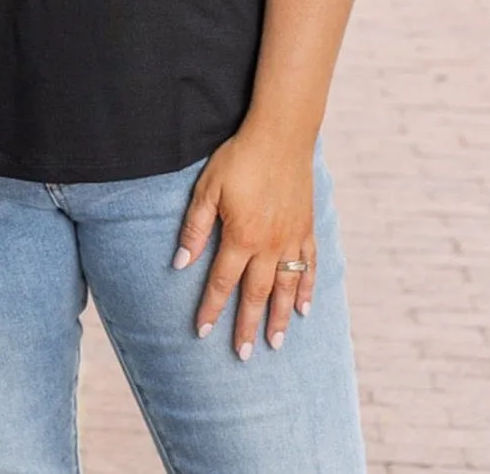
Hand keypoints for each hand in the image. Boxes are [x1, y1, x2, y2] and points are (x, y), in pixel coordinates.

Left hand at [172, 126, 316, 359]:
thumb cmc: (239, 158)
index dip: (211, 308)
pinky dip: (308, 288)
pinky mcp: (307, 228)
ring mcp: (292, 238)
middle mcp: (269, 245)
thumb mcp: (207, 188)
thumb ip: (196, 227)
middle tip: (244, 354)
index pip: (221, 282)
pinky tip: (305, 308)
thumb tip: (180, 262)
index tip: (203, 332)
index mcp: (241, 237)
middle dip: (248, 326)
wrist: (281, 134)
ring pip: (286, 288)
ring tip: (276, 343)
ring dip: (280, 317)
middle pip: (256, 294)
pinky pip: (309, 266)